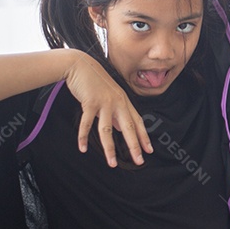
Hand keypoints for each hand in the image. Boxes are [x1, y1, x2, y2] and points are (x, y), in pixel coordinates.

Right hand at [64, 52, 152, 167]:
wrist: (80, 65)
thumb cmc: (95, 82)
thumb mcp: (110, 97)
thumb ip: (115, 113)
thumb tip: (120, 128)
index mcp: (124, 102)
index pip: (137, 122)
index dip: (144, 136)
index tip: (149, 150)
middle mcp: (118, 103)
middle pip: (129, 128)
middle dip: (135, 146)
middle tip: (139, 160)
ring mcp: (105, 102)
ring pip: (108, 130)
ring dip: (110, 148)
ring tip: (112, 163)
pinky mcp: (90, 102)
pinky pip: (86, 123)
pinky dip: (83, 136)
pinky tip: (82, 148)